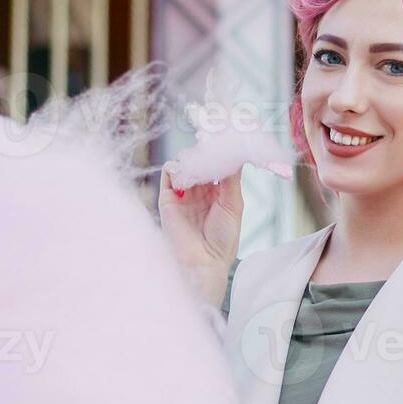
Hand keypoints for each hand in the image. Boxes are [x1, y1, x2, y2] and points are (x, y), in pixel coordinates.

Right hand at [158, 159, 242, 305]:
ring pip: (183, 164)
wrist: (204, 262)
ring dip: (191, 159)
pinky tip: (189, 172)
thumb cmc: (223, 239)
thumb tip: (235, 154)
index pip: (216, 164)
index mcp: (217, 192)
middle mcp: (199, 191)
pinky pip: (168, 174)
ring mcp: (182, 194)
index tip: (225, 141)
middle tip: (212, 145)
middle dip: (204, 152)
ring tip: (201, 162)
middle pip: (198, 161)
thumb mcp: (233, 204)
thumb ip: (231, 178)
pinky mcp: (167, 198)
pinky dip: (177, 167)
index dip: (219, 152)